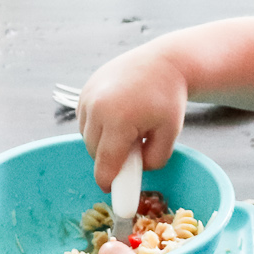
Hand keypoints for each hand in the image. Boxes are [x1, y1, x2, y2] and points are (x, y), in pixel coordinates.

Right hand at [79, 48, 187, 190]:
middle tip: (131, 154)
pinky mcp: (83, 91)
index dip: (108, 181)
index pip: (106, 163)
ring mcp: (87, 97)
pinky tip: (118, 118)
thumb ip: (153, 161)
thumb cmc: (168, 98)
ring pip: (88, 137)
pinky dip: (98, 127)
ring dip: (103, 143)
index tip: (111, 190)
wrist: (162, 62)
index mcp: (118, 120)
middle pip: (95, 152)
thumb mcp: (169, 135)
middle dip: (110, 158)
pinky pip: (85, 122)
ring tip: (127, 131)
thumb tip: (134, 171)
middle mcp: (97, 107)